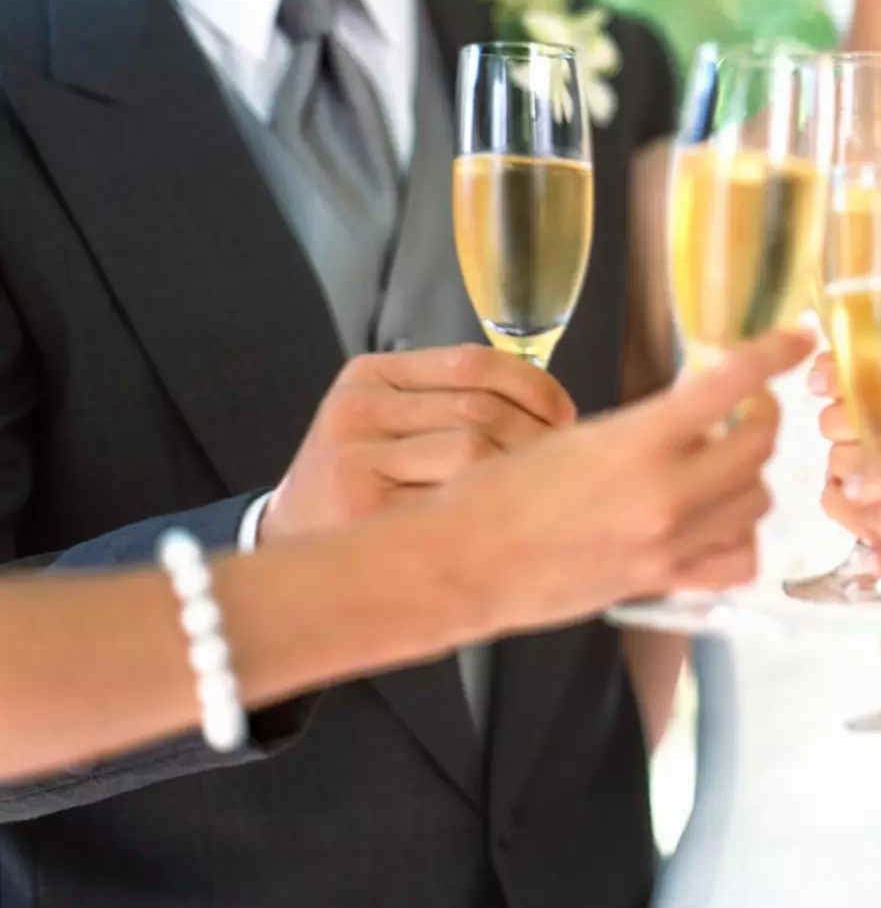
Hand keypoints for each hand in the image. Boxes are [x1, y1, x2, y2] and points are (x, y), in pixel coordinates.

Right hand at [260, 345, 574, 543]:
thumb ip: (450, 405)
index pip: (473, 363)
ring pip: (471, 452)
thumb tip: (552, 410)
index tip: (564, 414)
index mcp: (371, 375)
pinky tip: (505, 518)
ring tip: (535, 491)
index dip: (533, 386)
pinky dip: (489, 508)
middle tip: (561, 464)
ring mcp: (355, 456)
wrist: (290, 545)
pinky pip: (451, 500)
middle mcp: (359, 407)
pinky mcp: (361, 507)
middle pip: (480, 409)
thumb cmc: (361, 486)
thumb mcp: (389, 425)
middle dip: (536, 437)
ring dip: (518, 473)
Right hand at [423, 329, 815, 634]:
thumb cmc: (497, 494)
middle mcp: (665, 495)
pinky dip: (743, 537)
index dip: (773, 355)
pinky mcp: (663, 583)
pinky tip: (722, 522)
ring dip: (752, 475)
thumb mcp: (573, 438)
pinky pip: (739, 560)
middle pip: (759, 448)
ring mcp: (670, 544)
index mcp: (636, 443)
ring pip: (757, 502)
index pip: (729, 386)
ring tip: (722, 463)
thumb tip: (691, 414)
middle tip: (748, 408)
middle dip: (761, 418)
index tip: (798, 338)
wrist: (462, 562)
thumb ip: (642, 429)